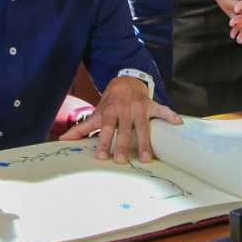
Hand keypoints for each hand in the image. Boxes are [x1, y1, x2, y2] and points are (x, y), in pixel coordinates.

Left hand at [58, 77, 181, 162]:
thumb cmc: (110, 102)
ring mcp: (141, 107)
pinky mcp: (153, 105)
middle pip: (124, 130)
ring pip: (144, 126)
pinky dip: (170, 116)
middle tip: (121, 161)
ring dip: (146, 142)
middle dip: (123, 145)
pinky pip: (163, 110)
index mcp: (111, 111)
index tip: (102, 157)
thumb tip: (62, 140)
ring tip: (148, 158)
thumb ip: (81, 128)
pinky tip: (178, 124)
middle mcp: (126, 109)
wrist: (126, 80)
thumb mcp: (97, 113)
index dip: (104, 142)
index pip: (106, 128)